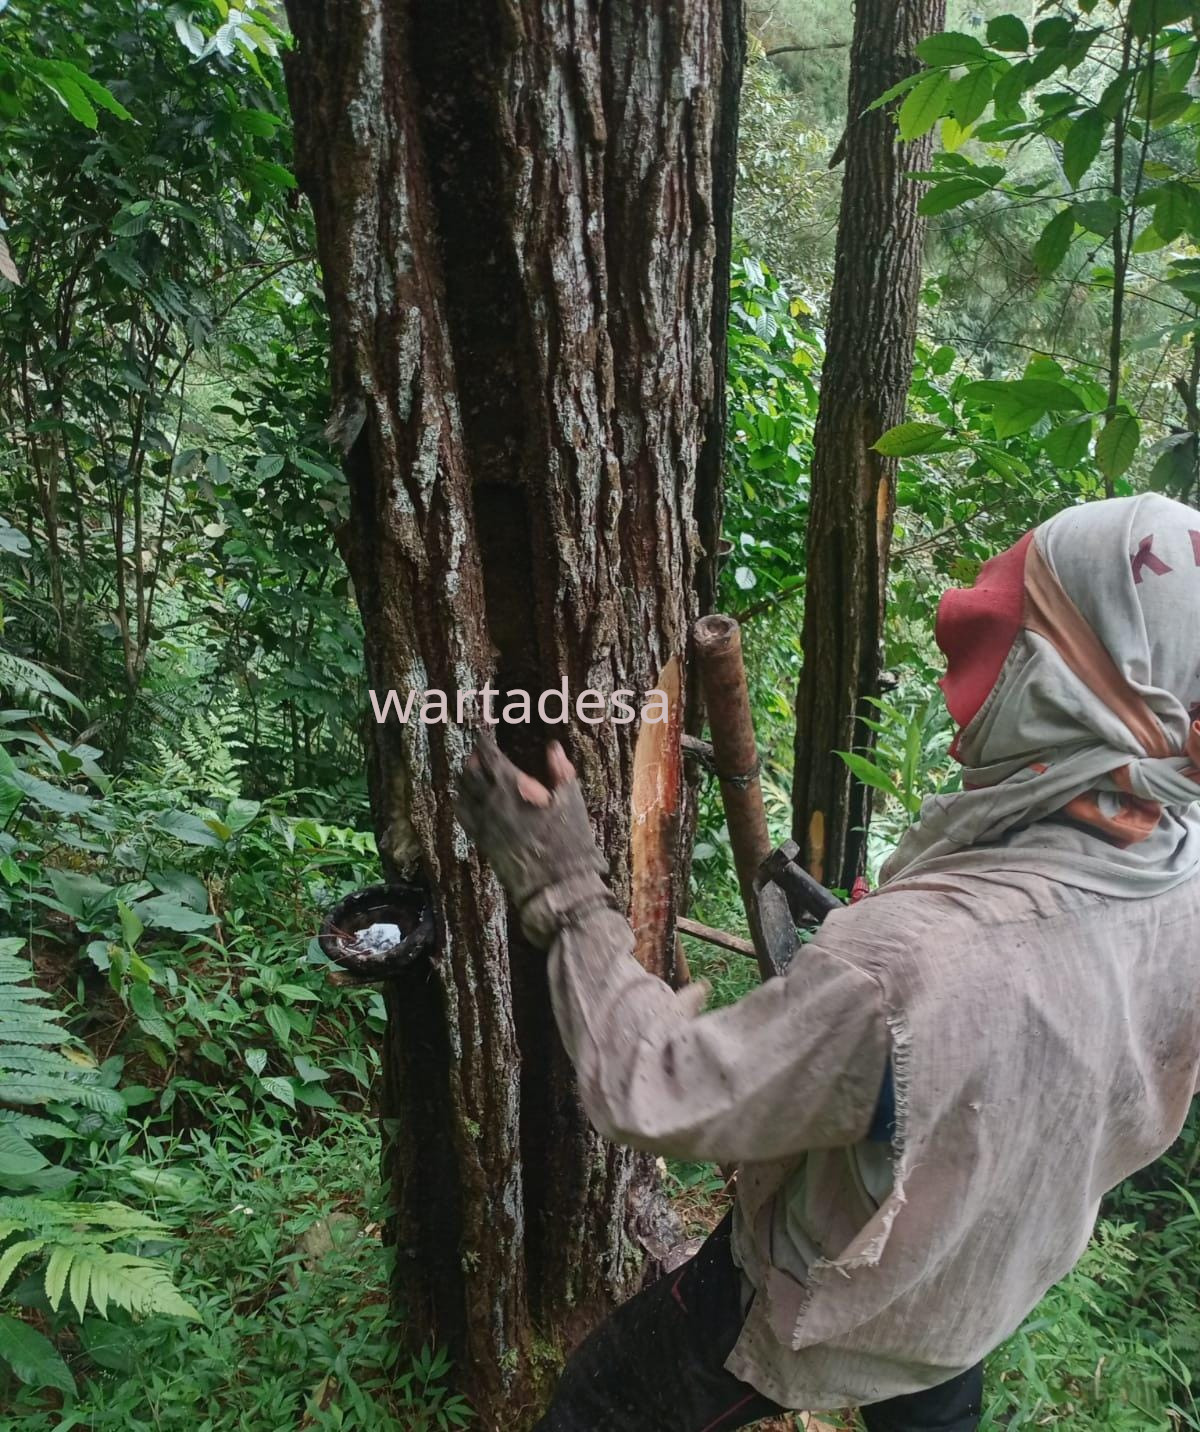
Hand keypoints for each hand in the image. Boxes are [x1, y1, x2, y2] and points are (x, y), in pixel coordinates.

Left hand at [455, 736, 616, 946]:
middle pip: (471, 773)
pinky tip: (465, 800)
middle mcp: (491, 803)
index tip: (481, 733)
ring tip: (471, 772)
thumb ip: (560, 770)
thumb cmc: (569, 841)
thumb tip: (553, 747)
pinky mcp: (482, 841)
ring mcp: (484, 824)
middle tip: (479, 752)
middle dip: (474, 759)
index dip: (483, 742)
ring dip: (465, 779)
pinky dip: (461, 802)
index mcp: (512, 788)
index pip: (490, 757)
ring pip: (463, 793)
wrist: (557, 884)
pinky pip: (464, 816)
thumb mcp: (571, 801)